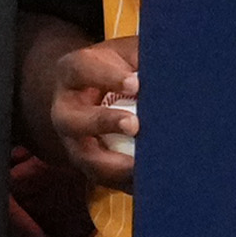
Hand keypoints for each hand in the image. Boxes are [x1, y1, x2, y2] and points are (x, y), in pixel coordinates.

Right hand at [37, 37, 141, 185]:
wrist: (90, 92)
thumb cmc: (116, 68)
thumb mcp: (125, 53)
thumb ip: (141, 54)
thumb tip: (170, 63)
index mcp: (73, 72)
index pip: (82, 70)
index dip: (107, 78)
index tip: (136, 83)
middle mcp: (65, 109)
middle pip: (72, 120)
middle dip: (103, 123)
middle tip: (135, 126)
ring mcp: (73, 142)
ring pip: (85, 158)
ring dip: (114, 165)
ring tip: (144, 166)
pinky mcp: (88, 165)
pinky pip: (104, 180)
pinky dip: (128, 183)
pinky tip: (153, 182)